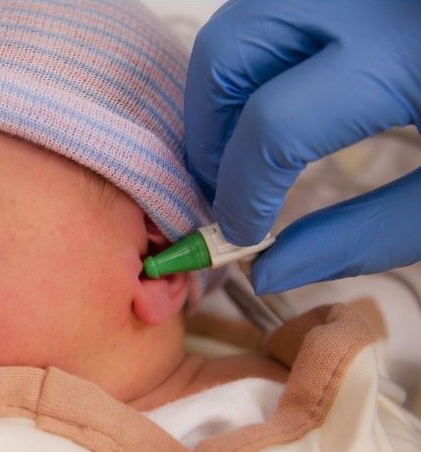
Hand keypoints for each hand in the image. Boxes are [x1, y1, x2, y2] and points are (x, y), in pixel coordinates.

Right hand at [185, 0, 420, 292]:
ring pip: (238, 24)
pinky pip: (268, 14)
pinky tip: (273, 100)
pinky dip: (250, 62)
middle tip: (222, 184)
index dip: (241, 190)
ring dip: (220, 94)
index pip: (274, 124)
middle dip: (207, 130)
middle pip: (229, 53)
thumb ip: (361, 236)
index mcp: (408, 52)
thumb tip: (267, 271)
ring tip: (243, 146)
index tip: (241, 230)